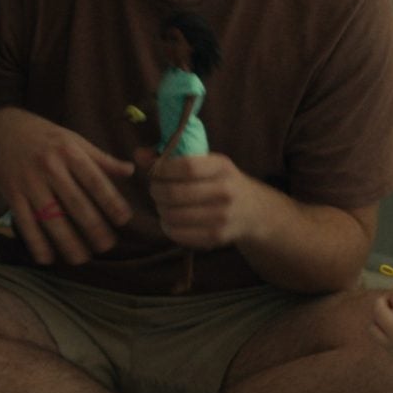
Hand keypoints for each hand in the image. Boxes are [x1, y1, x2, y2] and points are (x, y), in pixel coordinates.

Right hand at [0, 107, 134, 265]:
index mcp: (69, 152)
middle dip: (92, 226)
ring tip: (81, 259)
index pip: (94, 180)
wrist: (1, 130)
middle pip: (74, 202)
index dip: (110, 200)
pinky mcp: (12, 194)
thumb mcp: (73, 140)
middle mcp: (49, 167)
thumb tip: (131, 170)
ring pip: (50, 216)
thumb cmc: (45, 137)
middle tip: (107, 246)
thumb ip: (101, 158)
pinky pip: (25, 222)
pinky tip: (47, 258)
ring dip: (66, 240)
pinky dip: (35, 242)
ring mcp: (29, 182)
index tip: (124, 219)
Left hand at [145, 150, 270, 250]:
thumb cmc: (221, 181)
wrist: (253, 211)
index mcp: (222, 166)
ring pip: (173, 215)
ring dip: (160, 210)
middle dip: (156, 191)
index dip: (162, 169)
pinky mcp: (216, 237)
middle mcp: (225, 191)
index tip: (154, 171)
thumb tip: (138, 155)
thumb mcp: (206, 162)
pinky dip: (168, 227)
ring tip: (163, 205)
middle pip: (175, 193)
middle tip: (155, 189)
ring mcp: (222, 217)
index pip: (186, 166)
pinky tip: (171, 220)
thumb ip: (171, 156)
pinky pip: (179, 234)